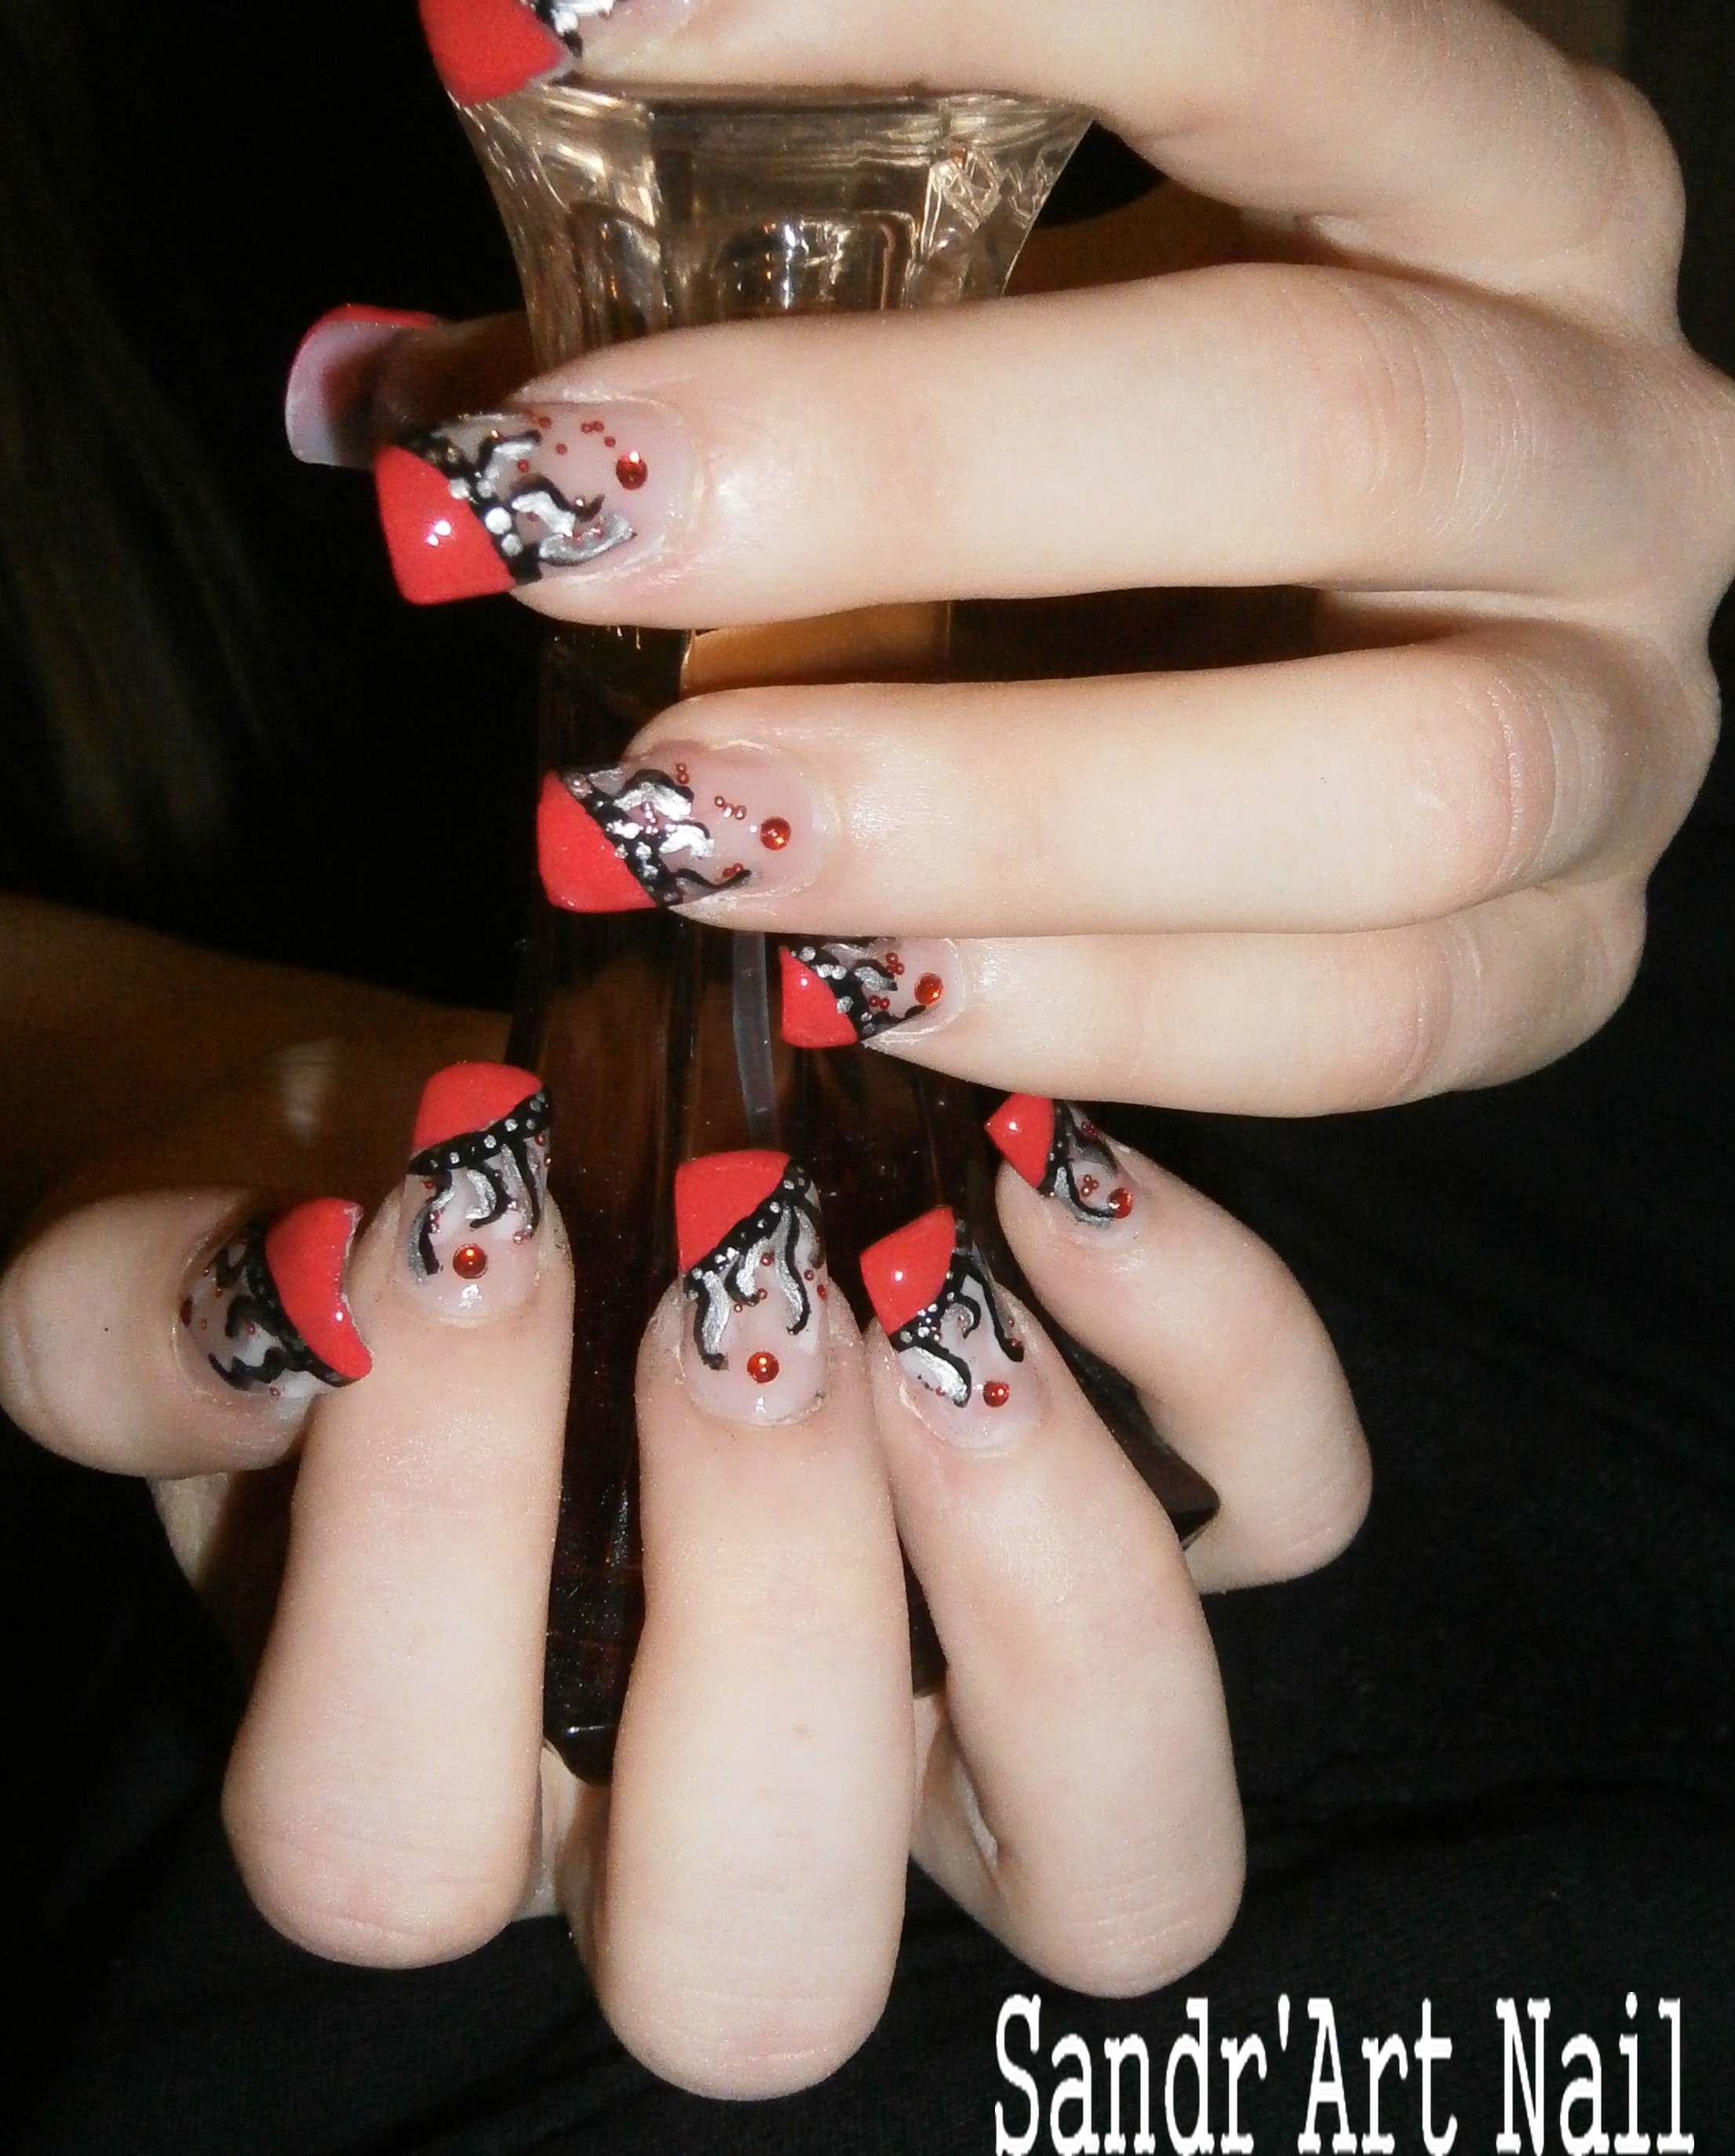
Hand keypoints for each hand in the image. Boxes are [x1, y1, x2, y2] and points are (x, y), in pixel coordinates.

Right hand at [0, 1023, 1365, 2092]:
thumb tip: (292, 1310)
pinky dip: (1226, 1361)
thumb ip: (136, 1326)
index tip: (464, 1206)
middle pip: (771, 1966)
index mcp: (438, 1798)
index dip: (430, 1535)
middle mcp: (716, 1828)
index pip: (396, 1844)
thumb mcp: (153, 1260)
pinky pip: (1280, 1526)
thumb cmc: (325, 1232)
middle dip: (765, 1604)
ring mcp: (961, 1726)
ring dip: (1048, 1568)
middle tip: (731, 1279)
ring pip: (1117, 1868)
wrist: (489, 1151)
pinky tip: (1060, 1168)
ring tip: (931, 1261)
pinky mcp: (1142, 1532)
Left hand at [328, 0, 1733, 1117]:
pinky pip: (1366, 1019)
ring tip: (668, 816)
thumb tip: (370, 407)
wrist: (1408, 691)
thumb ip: (717, 333)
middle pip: (1322, 415)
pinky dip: (1092, 1014)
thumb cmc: (1140, 493)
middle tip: (555, 505)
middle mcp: (1615, 425)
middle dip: (906, 470)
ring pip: (1390, 775)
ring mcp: (1624, 713)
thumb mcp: (983, 338)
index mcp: (1501, 173)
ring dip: (993, 804)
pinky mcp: (1568, 956)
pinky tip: (857, 984)